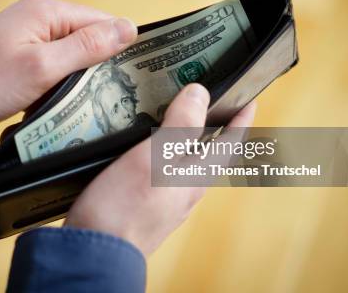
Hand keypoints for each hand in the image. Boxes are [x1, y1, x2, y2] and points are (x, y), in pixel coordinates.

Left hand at [0, 0, 136, 129]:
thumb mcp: (44, 67)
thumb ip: (87, 47)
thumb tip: (128, 27)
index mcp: (45, 10)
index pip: (100, 20)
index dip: (118, 46)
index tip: (130, 76)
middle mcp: (37, 15)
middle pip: (86, 37)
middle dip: (95, 66)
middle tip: (103, 96)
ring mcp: (26, 34)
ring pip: (70, 55)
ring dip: (75, 78)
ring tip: (76, 102)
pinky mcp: (19, 54)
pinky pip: (52, 65)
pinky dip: (56, 83)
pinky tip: (54, 101)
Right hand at [64, 84, 256, 255]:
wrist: (97, 254)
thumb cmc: (125, 207)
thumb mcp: (153, 158)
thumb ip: (178, 127)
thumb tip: (200, 93)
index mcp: (195, 176)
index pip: (229, 142)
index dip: (241, 119)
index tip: (250, 100)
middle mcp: (187, 190)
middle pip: (210, 155)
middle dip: (215, 129)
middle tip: (211, 105)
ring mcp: (168, 202)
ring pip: (187, 166)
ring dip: (190, 143)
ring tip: (177, 122)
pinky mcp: (148, 208)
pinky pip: (166, 175)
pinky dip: (166, 156)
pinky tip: (147, 154)